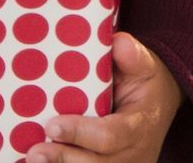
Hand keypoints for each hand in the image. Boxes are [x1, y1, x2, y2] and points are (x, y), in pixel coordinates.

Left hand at [28, 31, 182, 162]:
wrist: (159, 110)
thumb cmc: (146, 86)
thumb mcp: (146, 67)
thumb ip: (133, 56)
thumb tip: (118, 42)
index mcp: (140, 126)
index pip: (110, 136)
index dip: (80, 133)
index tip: (53, 125)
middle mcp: (133, 154)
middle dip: (64, 158)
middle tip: (34, 151)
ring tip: (34, 158)